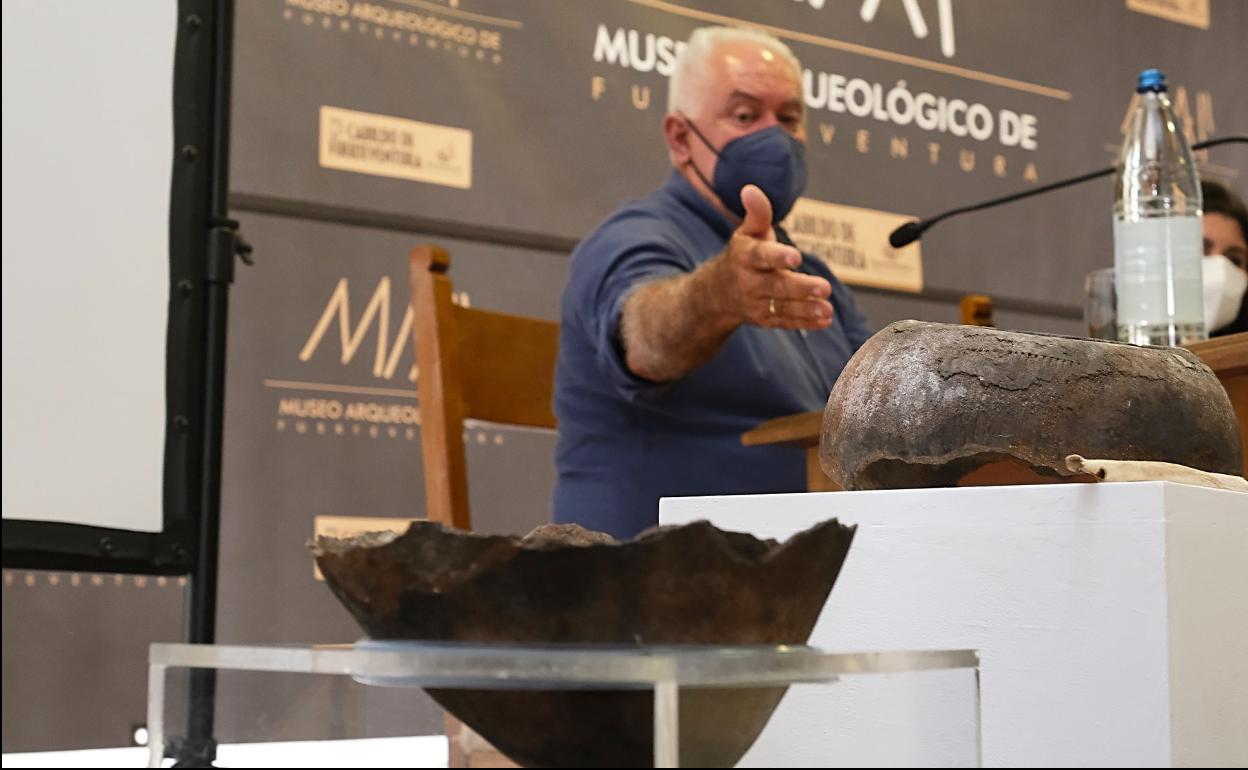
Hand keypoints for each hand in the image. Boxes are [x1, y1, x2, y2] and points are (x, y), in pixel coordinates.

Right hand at [716, 185, 832, 329]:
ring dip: (806, 309)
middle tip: (825, 287)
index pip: (761, 256)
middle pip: (776, 286)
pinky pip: (785, 322)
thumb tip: (751, 189)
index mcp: (745, 257)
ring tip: (827, 309)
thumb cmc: (742, 256)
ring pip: (782, 307)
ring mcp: (756, 304)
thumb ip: (757, 213)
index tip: (795, 256)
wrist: (717, 294)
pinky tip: (824, 320)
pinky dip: (805, 323)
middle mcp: (749, 282)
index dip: (777, 257)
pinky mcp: (765, 320)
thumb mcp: (747, 233)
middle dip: (801, 287)